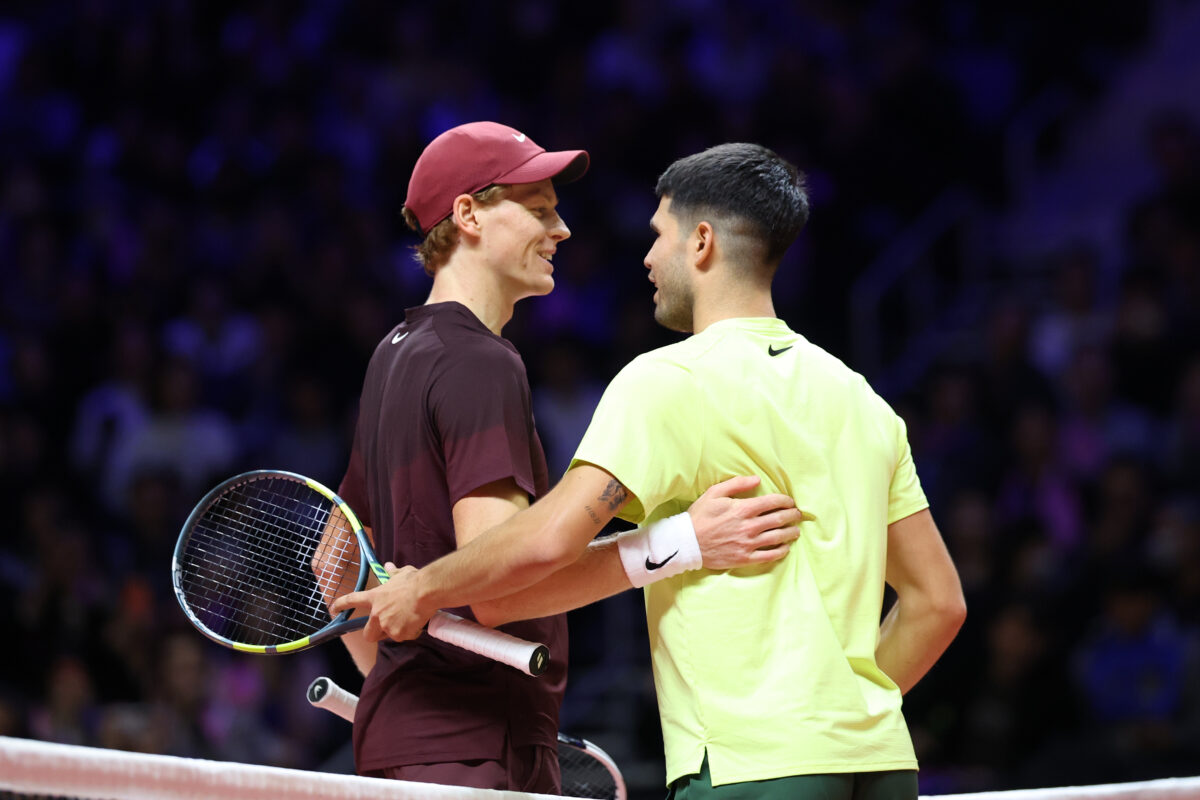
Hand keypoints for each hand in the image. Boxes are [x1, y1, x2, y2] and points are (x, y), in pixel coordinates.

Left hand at [330, 562, 431, 642]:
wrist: (426, 592)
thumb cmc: (414, 581)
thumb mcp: (401, 574)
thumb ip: (393, 573)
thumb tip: (388, 566)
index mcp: (375, 597)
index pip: (352, 600)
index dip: (341, 604)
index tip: (333, 608)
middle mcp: (377, 614)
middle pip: (368, 635)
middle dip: (375, 634)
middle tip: (387, 628)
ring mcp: (387, 626)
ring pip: (390, 636)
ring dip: (398, 631)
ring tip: (411, 618)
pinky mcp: (399, 634)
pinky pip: (405, 637)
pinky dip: (412, 632)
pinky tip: (418, 621)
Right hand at [688, 476, 805, 569]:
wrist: (687, 543)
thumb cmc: (699, 516)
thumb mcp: (714, 493)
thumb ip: (737, 484)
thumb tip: (756, 479)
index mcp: (743, 508)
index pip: (774, 502)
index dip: (786, 501)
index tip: (790, 502)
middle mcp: (750, 526)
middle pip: (781, 519)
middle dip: (793, 515)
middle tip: (798, 514)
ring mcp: (749, 543)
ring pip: (779, 537)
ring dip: (791, 533)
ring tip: (795, 530)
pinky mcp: (745, 558)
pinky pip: (770, 555)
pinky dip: (782, 551)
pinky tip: (785, 547)